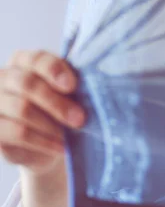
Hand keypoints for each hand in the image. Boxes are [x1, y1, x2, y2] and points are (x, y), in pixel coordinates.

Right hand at [0, 50, 85, 206]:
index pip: (35, 59)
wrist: (49, 148)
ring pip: (22, 109)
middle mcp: (5, 78)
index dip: (54, 70)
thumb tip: (110, 82)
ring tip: (70, 137)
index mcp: (25, 63)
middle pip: (27, 84)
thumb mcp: (73, 98)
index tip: (73, 85)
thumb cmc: (63, 115)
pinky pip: (16, 132)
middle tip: (80, 119)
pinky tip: (61, 147)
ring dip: (51, 125)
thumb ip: (79, 87)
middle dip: (57, 103)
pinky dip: (42, 141)